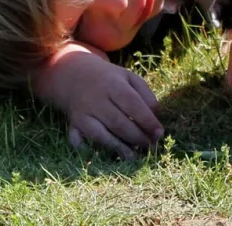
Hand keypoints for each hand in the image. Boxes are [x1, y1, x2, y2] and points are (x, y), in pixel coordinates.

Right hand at [31, 47, 162, 158]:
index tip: (159, 133)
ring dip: (119, 147)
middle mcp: (95, 99)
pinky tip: (104, 156)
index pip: (132, 104)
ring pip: (100, 135)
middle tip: (150, 145)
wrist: (75, 75)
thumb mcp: (129, 78)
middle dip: (136, 137)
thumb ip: (145, 94)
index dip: (147, 120)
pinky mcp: (72, 125)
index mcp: (112, 84)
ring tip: (134, 156)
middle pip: (118, 122)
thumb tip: (156, 116)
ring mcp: (82, 114)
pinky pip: (78, 142)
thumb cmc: (110, 79)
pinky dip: (88, 151)